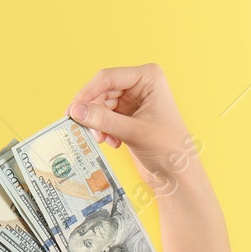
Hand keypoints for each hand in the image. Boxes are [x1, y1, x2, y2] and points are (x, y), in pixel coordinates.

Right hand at [66, 63, 197, 189]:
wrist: (178, 173)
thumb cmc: (169, 149)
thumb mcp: (134, 132)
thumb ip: (104, 120)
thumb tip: (76, 111)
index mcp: (149, 77)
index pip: (108, 78)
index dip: (87, 93)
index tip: (72, 110)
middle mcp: (140, 84)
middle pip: (101, 91)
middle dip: (93, 112)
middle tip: (86, 131)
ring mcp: (133, 99)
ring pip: (100, 105)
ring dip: (98, 123)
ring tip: (103, 140)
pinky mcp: (128, 115)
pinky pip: (104, 116)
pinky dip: (103, 129)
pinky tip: (112, 143)